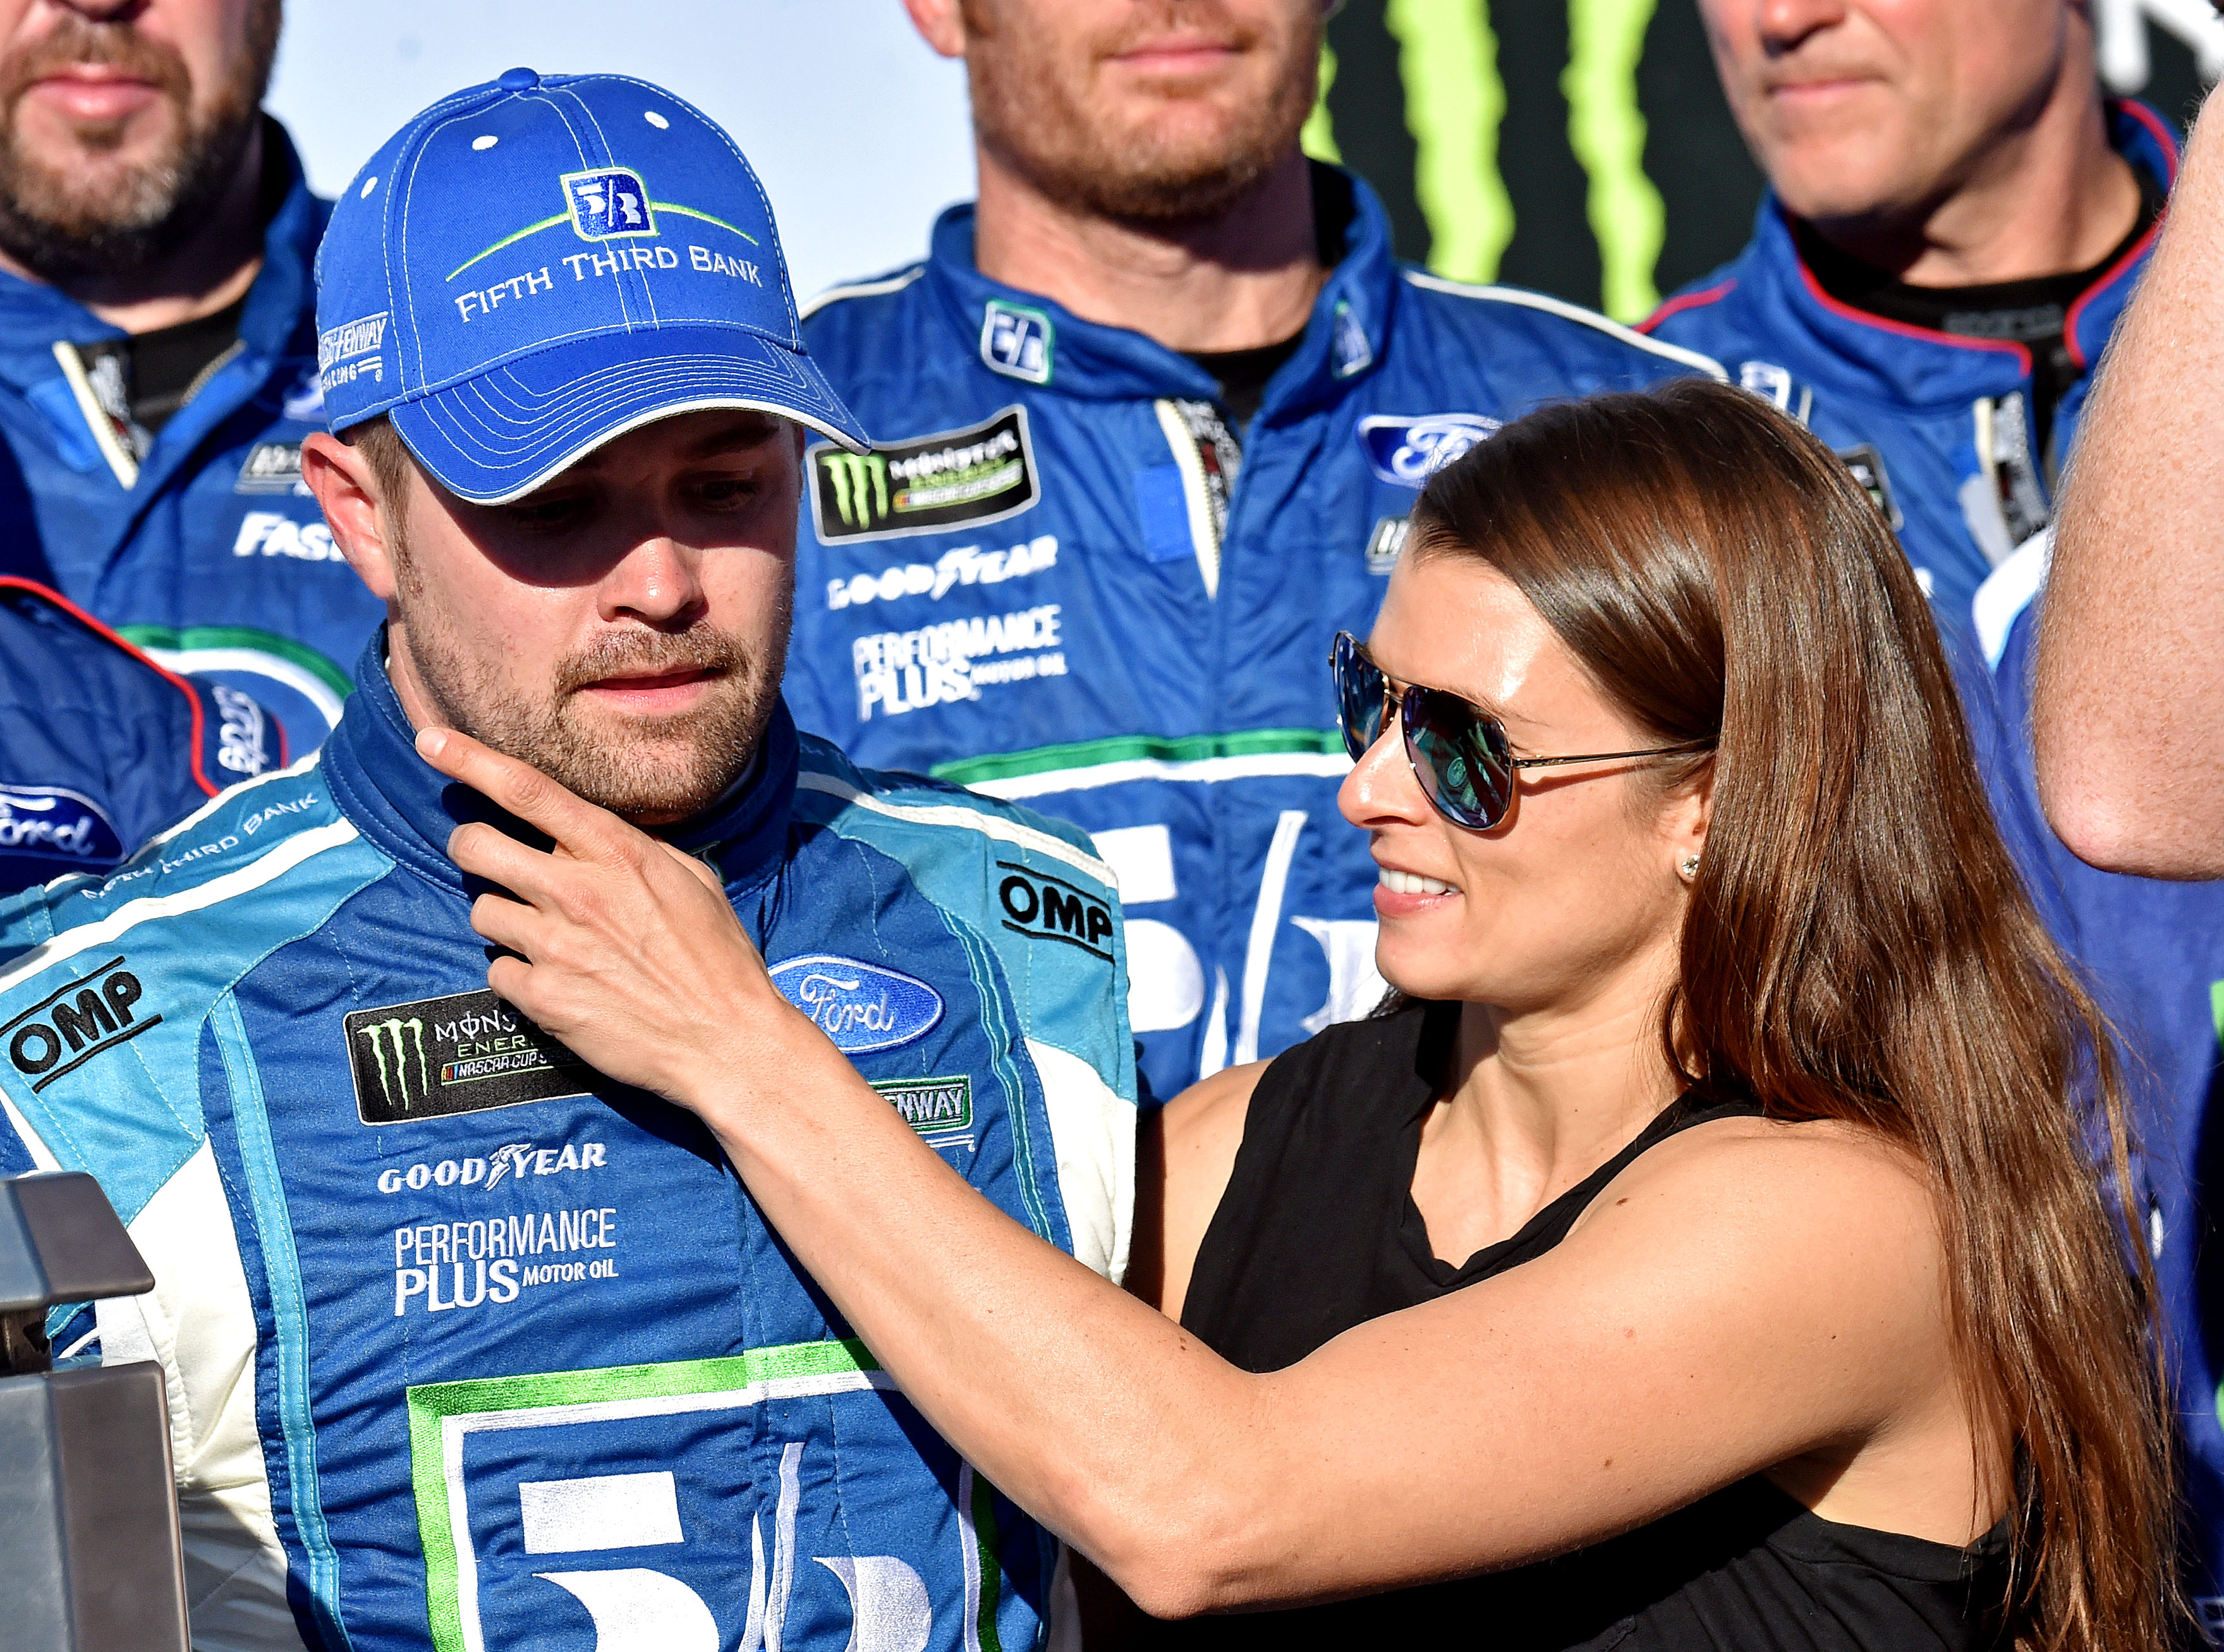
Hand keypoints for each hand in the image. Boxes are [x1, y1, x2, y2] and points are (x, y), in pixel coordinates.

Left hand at [414, 725, 809, 1104]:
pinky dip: (517, 972)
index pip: (528, 791)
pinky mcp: (542, 997)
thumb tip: (596, 836)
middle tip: (486, 856)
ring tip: (542, 933)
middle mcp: (577, 891)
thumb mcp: (693, 882)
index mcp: (617, 852)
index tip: (430, 741)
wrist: (725, 1041)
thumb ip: (639, 850)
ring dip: (501, 915)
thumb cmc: (718, 959)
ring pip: (480, 909)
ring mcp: (554, 946)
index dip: (469, 759)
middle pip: (477, 844)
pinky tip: (554, 979)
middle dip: (470, 844)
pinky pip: (497, 969)